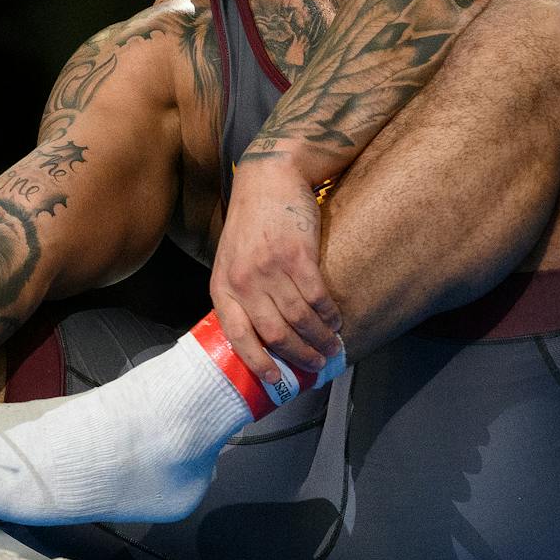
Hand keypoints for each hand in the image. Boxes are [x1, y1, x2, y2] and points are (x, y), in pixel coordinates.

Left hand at [208, 155, 342, 384]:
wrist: (269, 178)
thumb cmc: (252, 223)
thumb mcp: (231, 260)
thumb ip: (241, 294)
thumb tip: (263, 337)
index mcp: (223, 286)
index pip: (237, 335)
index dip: (258, 362)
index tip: (276, 380)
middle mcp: (244, 280)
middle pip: (274, 333)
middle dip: (299, 355)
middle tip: (317, 363)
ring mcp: (269, 268)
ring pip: (299, 318)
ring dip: (320, 337)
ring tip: (332, 344)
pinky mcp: (296, 255)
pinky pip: (316, 297)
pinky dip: (329, 314)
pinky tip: (335, 319)